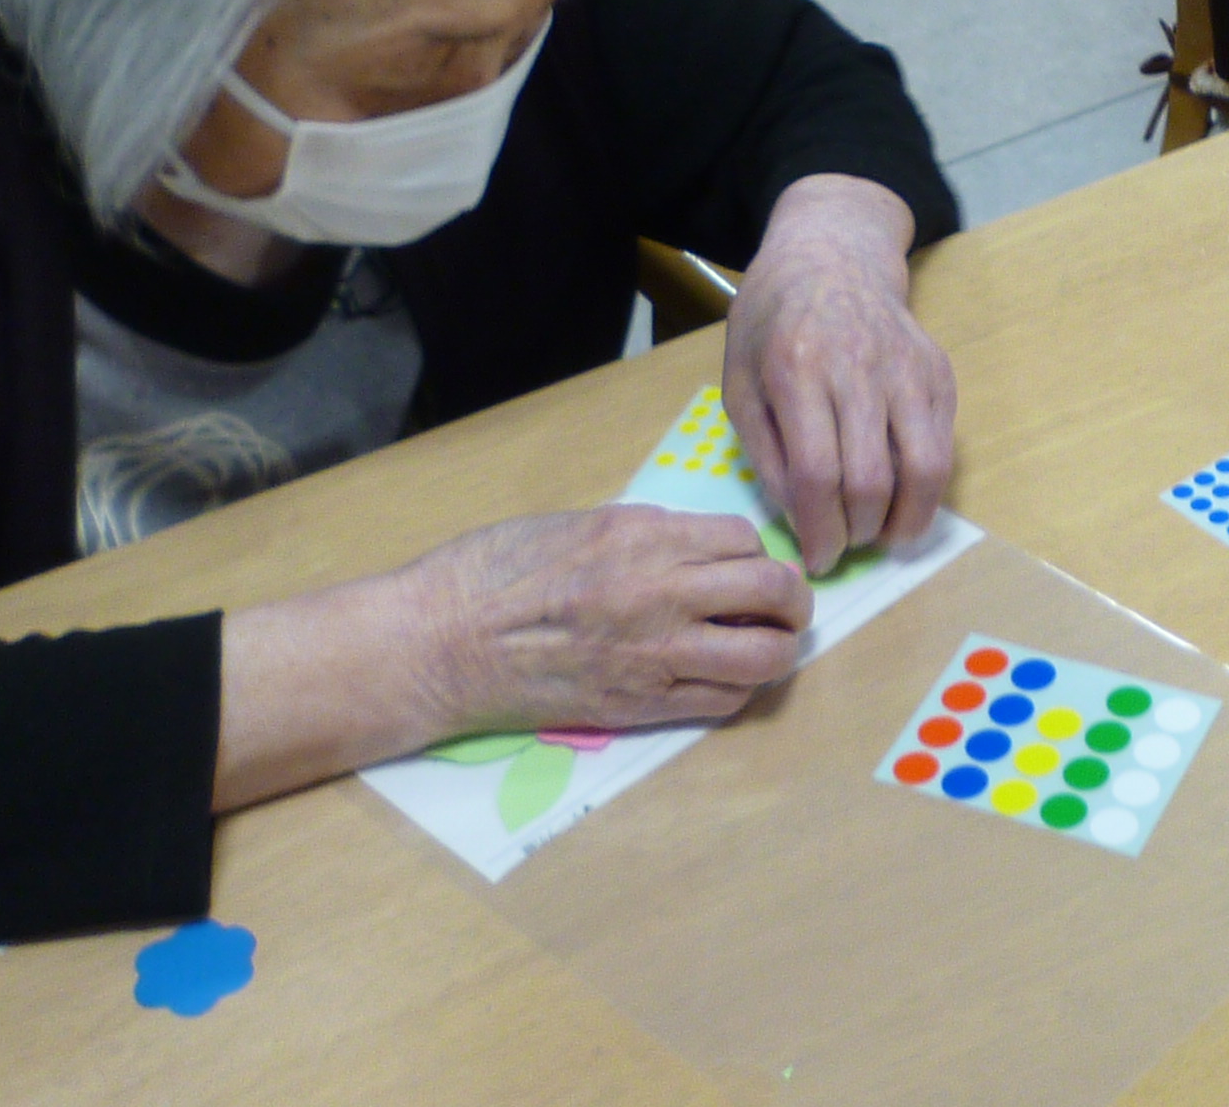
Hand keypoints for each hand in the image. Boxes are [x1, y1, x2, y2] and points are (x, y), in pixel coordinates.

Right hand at [398, 503, 811, 736]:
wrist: (439, 643)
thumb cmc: (491, 572)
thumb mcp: (577, 524)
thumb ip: (644, 535)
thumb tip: (695, 550)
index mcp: (641, 535)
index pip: (745, 539)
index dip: (755, 552)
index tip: (747, 564)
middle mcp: (660, 592)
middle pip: (773, 591)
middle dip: (789, 598)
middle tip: (782, 605)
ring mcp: (654, 653)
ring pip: (764, 655)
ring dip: (777, 648)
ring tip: (764, 644)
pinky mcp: (640, 706)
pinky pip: (723, 699)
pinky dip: (738, 687)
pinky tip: (723, 677)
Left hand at [722, 173, 955, 571]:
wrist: (832, 256)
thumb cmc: (772, 324)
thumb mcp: (740, 383)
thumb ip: (767, 452)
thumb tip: (803, 520)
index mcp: (797, 369)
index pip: (817, 473)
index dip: (820, 531)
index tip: (815, 558)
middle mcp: (859, 366)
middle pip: (871, 480)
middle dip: (857, 533)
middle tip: (843, 544)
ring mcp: (908, 368)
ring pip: (925, 470)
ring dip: (905, 521)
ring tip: (881, 534)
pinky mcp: (939, 372)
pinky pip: (943, 447)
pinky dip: (926, 488)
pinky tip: (900, 494)